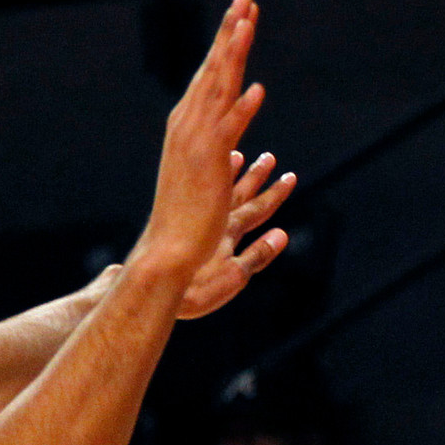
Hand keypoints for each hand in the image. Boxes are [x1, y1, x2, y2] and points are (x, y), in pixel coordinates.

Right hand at [131, 0, 279, 289]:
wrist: (168, 250)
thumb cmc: (186, 216)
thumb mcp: (205, 172)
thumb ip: (219, 151)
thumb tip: (233, 143)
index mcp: (187, 124)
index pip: (210, 73)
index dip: (225, 41)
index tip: (240, 13)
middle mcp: (188, 125)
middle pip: (214, 70)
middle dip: (230, 32)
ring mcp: (197, 143)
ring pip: (219, 90)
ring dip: (234, 55)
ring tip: (247, 24)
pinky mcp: (209, 165)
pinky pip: (229, 132)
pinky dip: (242, 111)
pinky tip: (258, 90)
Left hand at [176, 150, 296, 320]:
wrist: (155, 282)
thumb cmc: (192, 289)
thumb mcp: (234, 275)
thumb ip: (259, 255)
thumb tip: (283, 235)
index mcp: (228, 233)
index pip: (258, 208)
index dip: (274, 194)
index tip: (290, 176)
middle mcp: (215, 221)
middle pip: (241, 193)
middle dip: (256, 177)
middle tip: (270, 157)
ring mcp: (200, 221)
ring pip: (220, 190)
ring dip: (235, 174)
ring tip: (240, 155)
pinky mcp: (185, 222)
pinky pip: (202, 192)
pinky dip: (211, 180)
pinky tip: (212, 171)